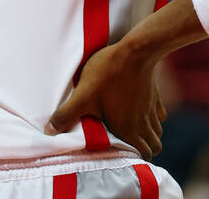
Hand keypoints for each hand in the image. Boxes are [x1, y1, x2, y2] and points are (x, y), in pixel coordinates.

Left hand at [45, 41, 166, 159]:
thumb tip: (49, 133)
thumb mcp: (83, 95)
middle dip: (144, 149)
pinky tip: (141, 112)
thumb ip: (66, 115)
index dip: (135, 158)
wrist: (135, 50)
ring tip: (133, 131)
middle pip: (154, 147)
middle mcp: (145, 123)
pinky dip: (153, 117)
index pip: (143, 155)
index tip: (123, 155)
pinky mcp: (155, 95)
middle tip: (128, 146)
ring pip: (157, 131)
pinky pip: (159, 113)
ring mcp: (152, 109)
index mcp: (129, 129)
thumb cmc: (108, 73)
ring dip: (148, 134)